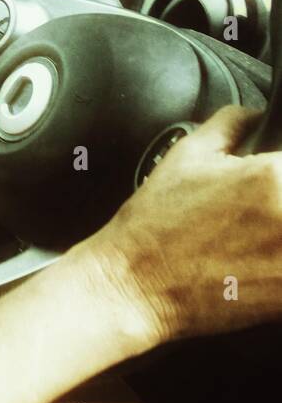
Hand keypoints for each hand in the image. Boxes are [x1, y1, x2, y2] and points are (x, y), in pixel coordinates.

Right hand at [79, 106, 281, 346]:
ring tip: (260, 237)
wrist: (134, 286)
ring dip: (280, 234)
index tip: (274, 180)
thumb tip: (257, 115)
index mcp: (274, 175)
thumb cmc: (155, 225)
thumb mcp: (185, 156)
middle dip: (281, 203)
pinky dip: (280, 263)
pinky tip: (263, 262)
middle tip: (259, 216)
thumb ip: (232, 123)